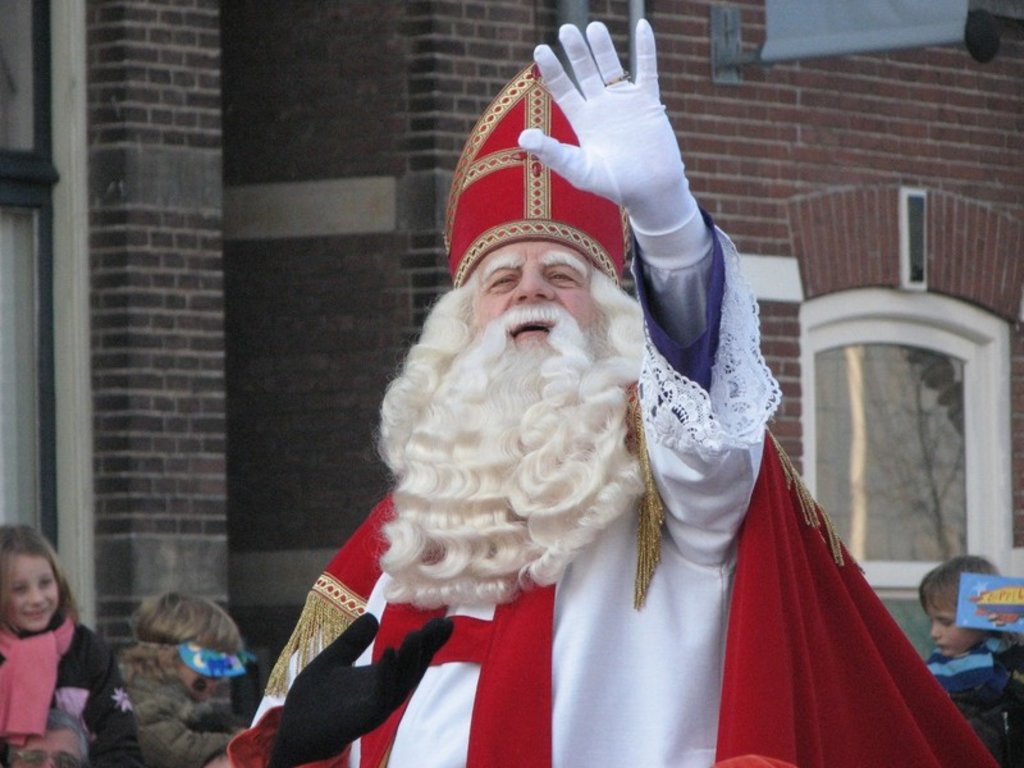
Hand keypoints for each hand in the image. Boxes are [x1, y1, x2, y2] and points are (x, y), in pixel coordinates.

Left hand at [267, 613, 453, 767]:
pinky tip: (390, 651)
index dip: (428, 641)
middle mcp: (383, 692)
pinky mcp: (363, 718)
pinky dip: (388, 674)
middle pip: (414, 669)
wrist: (292, 733)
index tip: (445, 622)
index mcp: (379, 678)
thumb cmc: (312, 701)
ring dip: (412, 659)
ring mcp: (375, 706)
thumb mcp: (333, 660)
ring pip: (402, 683)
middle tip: (445, 625)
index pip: (409, 658)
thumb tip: (373, 617)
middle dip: (429, 648)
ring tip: (417, 634)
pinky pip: (381, 696)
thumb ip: (353, 641)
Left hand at [519, 20, 706, 264]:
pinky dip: (646, 48)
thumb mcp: (579, 170)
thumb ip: (552, 153)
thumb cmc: (615, 186)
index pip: (563, 89)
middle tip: (566, 29)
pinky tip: (642, 25)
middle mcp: (601, 107)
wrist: (652, 191)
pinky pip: (647, 69)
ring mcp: (625, 102)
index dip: (552, 70)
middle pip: (585, 72)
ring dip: (603, 47)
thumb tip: (522, 137)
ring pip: (611, 66)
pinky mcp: (648, 102)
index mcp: (582, 121)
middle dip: (576, 51)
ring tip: (593, 26)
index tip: (541, 49)